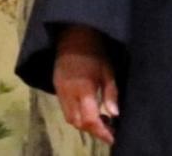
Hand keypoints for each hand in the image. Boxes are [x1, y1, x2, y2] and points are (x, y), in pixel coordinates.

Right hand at [53, 26, 117, 144]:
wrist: (73, 36)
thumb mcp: (108, 71)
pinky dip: (77, 115)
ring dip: (84, 124)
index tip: (113, 137)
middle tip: (109, 130)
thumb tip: (115, 115)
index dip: (101, 131)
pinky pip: (65, 110)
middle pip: (77, 123)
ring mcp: (59, 92)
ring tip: (101, 123)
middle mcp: (68, 94)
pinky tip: (89, 112)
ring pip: (70, 118)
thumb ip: (111, 93)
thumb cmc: (95, 51)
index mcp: (83, 89)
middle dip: (93, 130)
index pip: (90, 119)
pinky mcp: (56, 88)